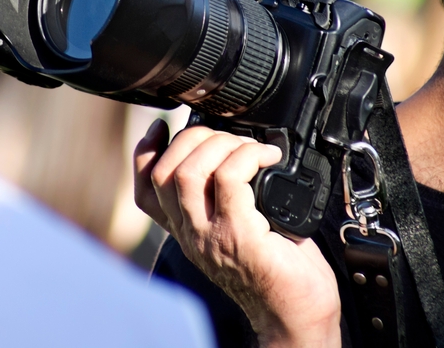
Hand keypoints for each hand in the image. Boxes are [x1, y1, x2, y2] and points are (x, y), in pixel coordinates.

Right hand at [135, 120, 340, 347]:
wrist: (298, 316)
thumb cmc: (280, 273)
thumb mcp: (243, 229)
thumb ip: (228, 199)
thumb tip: (240, 150)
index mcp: (188, 231)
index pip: (146, 189)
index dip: (146, 152)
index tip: (164, 127)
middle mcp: (191, 235)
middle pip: (164, 172)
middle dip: (192, 138)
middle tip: (228, 137)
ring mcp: (211, 236)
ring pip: (190, 172)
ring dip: (221, 144)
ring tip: (248, 147)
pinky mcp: (239, 236)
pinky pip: (231, 178)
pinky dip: (249, 156)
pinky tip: (268, 157)